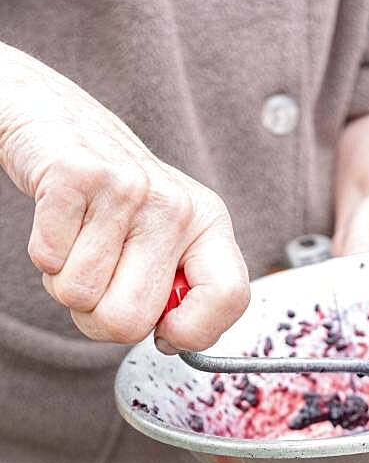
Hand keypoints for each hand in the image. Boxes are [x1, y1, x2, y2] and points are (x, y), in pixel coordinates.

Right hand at [0, 45, 248, 351]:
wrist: (60, 123)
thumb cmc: (118, 201)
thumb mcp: (169, 241)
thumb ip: (183, 293)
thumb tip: (169, 339)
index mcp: (209, 225)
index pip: (230, 297)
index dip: (193, 332)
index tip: (165, 331)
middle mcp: (175, 205)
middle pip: (130, 321)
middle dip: (100, 317)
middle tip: (102, 282)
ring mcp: (127, 187)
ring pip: (79, 296)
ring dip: (67, 282)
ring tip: (80, 243)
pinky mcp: (75, 176)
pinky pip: (48, 260)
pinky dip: (44, 254)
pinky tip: (61, 224)